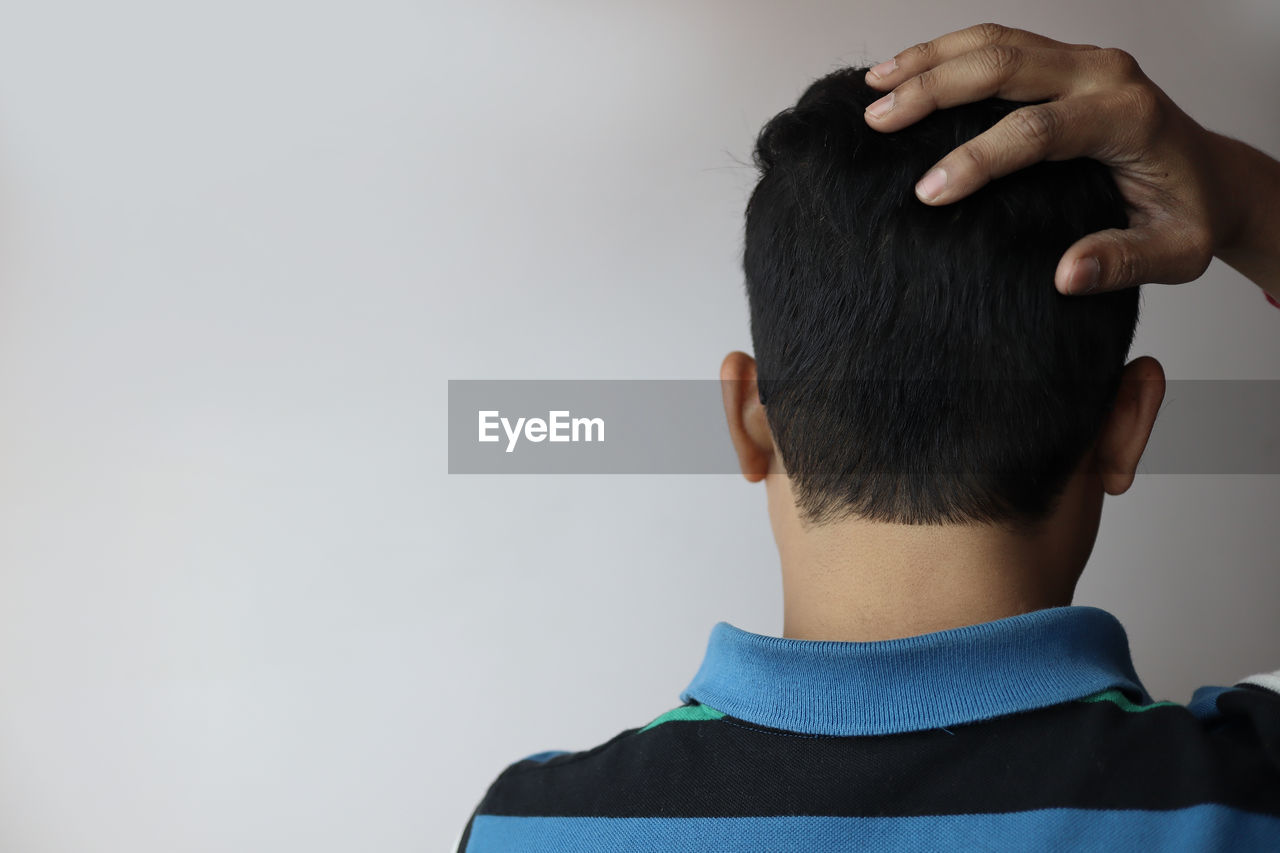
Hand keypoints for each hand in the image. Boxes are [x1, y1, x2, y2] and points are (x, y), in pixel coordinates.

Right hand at [860, 23, 1239, 295]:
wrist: (1213, 177)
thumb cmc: (1189, 216)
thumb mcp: (1176, 254)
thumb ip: (1124, 262)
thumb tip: (1066, 275)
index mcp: (1129, 118)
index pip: (1039, 129)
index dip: (978, 159)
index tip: (928, 194)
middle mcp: (1106, 74)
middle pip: (1005, 64)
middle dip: (934, 91)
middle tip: (877, 121)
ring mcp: (1084, 60)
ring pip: (995, 41)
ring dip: (929, 61)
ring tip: (873, 86)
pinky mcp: (1064, 61)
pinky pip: (999, 42)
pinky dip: (946, 53)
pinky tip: (905, 71)